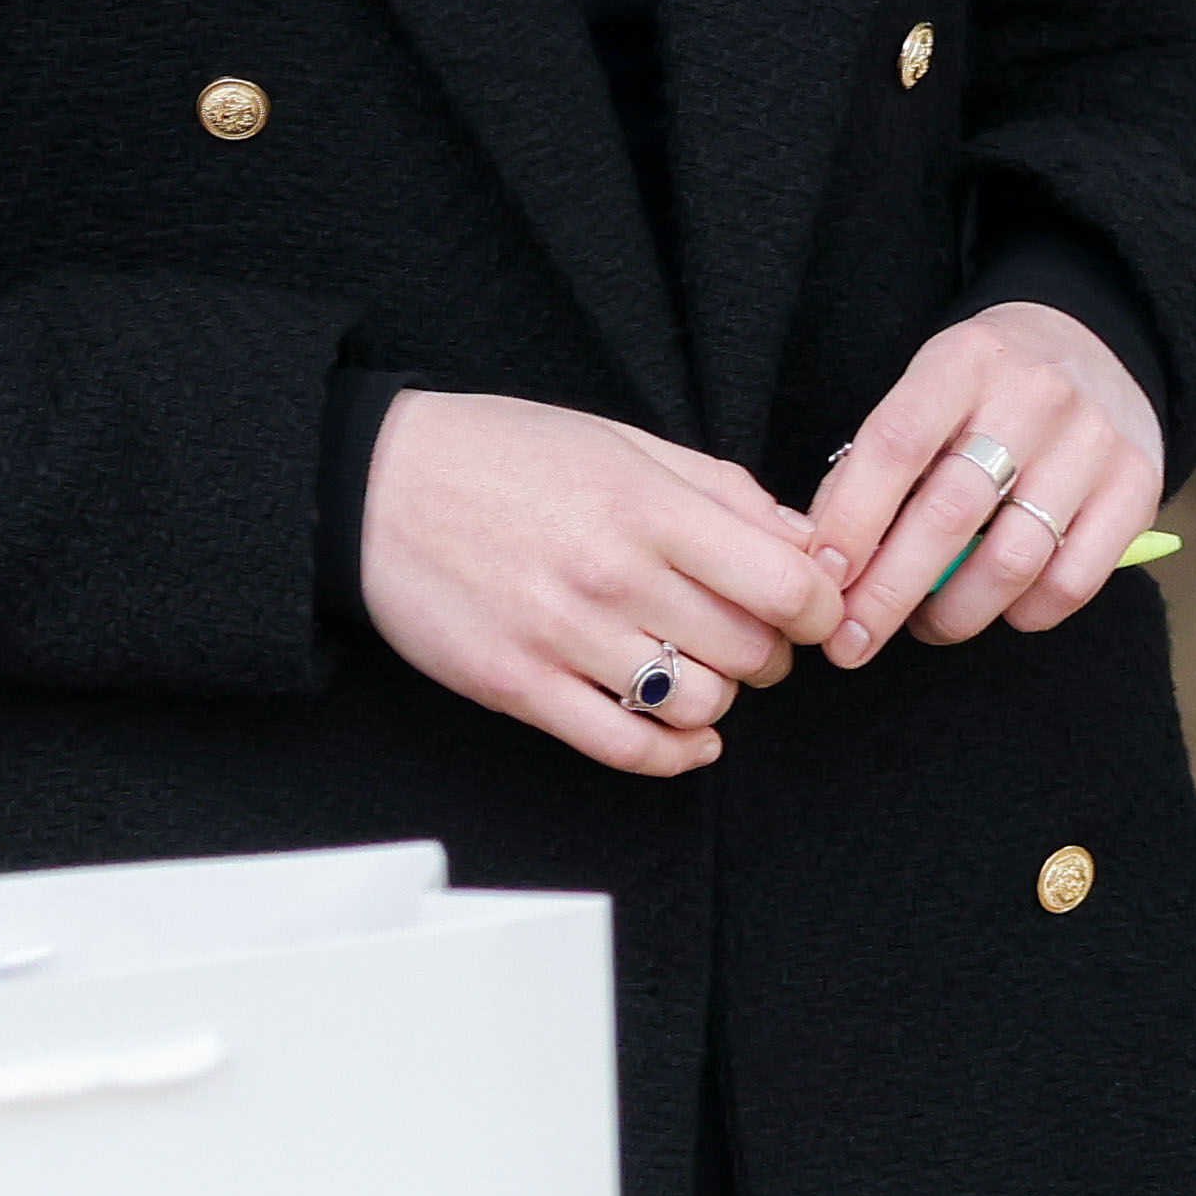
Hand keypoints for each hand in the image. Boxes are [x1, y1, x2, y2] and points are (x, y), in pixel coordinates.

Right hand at [354, 390, 841, 778]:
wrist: (375, 485)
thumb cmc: (502, 455)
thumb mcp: (623, 442)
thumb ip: (720, 489)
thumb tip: (804, 541)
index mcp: (646, 506)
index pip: (787, 583)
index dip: (820, 605)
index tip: (812, 605)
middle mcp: (611, 575)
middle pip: (752, 651)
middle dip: (772, 651)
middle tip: (753, 632)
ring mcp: (562, 638)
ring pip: (698, 704)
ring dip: (719, 696)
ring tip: (700, 665)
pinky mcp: (519, 688)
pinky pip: (627, 750)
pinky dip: (675, 754)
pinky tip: (686, 733)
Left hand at [801, 302, 1166, 662]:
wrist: (1097, 346)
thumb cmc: (988, 388)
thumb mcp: (929, 390)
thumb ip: (878, 462)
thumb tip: (826, 557)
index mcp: (965, 360)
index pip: (895, 444)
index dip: (851, 520)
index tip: (821, 580)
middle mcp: (1035, 395)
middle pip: (949, 513)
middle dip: (888, 592)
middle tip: (850, 640)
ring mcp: (1094, 441)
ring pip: (1013, 559)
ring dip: (954, 613)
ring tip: (925, 625)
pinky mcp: (1138, 486)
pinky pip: (1073, 581)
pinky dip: (1026, 614)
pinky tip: (1001, 610)